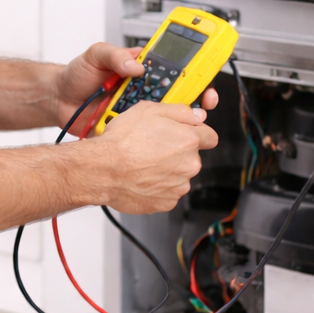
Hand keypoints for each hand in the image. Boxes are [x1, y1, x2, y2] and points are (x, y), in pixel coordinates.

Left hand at [54, 41, 218, 132]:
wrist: (57, 101)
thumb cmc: (76, 75)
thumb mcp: (95, 55)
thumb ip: (115, 54)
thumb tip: (136, 64)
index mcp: (141, 70)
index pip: (174, 69)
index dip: (193, 72)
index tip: (204, 75)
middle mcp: (143, 91)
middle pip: (177, 97)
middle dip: (194, 101)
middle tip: (201, 102)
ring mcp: (137, 112)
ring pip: (165, 120)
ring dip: (172, 122)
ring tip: (175, 120)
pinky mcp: (128, 130)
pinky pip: (145, 136)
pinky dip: (152, 139)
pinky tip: (154, 139)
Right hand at [90, 100, 218, 212]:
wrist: (103, 170)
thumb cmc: (122, 141)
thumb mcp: (149, 110)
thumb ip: (179, 111)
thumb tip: (197, 115)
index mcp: (189, 140)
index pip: (210, 137)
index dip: (197, 134)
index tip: (188, 135)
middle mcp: (189, 164)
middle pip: (192, 157)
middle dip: (178, 153)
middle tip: (154, 149)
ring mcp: (179, 186)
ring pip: (179, 176)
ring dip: (167, 171)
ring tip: (144, 165)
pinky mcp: (166, 202)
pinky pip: (167, 193)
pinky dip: (158, 187)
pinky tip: (142, 179)